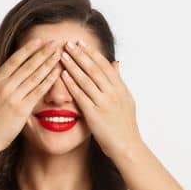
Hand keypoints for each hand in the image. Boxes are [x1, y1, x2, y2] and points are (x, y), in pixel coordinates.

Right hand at [0, 38, 62, 144]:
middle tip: (55, 42)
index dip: (28, 49)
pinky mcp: (22, 108)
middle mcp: (5, 86)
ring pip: (35, 76)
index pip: (15, 59)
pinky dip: (49, 80)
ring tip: (59, 54)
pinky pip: (38, 91)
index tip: (40, 40)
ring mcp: (14, 97)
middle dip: (43, 52)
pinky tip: (58, 73)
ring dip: (49, 63)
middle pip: (28, 65)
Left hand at [58, 40, 141, 157]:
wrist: (127, 146)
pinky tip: (63, 75)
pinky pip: (81, 95)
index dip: (91, 53)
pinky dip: (71, 84)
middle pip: (94, 68)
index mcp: (120, 88)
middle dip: (80, 54)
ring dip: (73, 65)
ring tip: (63, 54)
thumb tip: (117, 63)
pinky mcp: (94, 114)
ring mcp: (104, 103)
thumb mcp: (126, 99)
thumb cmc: (125, 125)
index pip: (104, 65)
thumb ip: (119, 81)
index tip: (81, 42)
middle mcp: (113, 93)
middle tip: (68, 43)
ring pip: (86, 79)